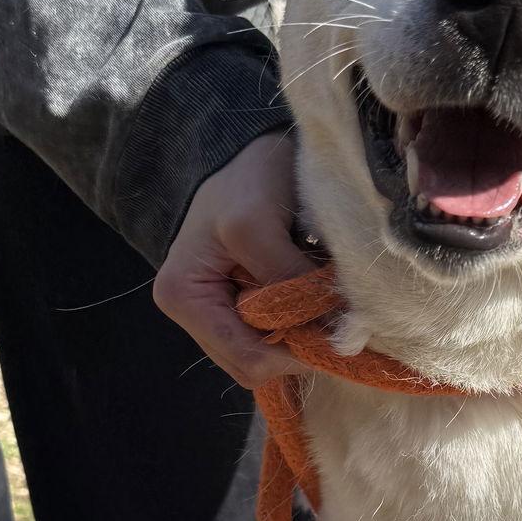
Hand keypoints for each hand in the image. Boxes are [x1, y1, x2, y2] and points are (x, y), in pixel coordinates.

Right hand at [153, 132, 312, 387]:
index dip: (295, 354)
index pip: (246, 359)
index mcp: (184, 297)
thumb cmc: (245, 179)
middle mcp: (196, 316)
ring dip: (303, 337)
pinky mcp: (246, 309)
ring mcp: (221, 316)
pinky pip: (279, 339)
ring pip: (271, 356)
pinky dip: (304, 327)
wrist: (252, 154)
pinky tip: (319, 303)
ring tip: (326, 303)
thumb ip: (283, 275)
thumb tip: (328, 325)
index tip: (337, 332)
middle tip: (337, 318)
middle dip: (298, 347)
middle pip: (257, 366)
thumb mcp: (254, 222)